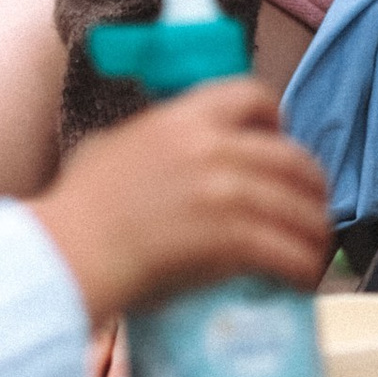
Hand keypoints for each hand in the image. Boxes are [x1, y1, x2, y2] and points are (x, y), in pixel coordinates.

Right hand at [30, 77, 331, 331]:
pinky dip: (302, 267)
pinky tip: (301, 280)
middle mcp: (211, 146)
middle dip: (311, 189)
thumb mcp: (110, 150)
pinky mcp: (231, 239)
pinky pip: (289, 250)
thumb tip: (165, 149)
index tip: (281, 148)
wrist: (63, 258)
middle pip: (292, 159)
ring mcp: (224, 191)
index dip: (279, 123)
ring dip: (314, 235)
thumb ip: (149, 142)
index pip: (254, 96)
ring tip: (310, 255)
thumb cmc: (76, 214)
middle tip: (307, 213)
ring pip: (299, 208)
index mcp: (183, 118)